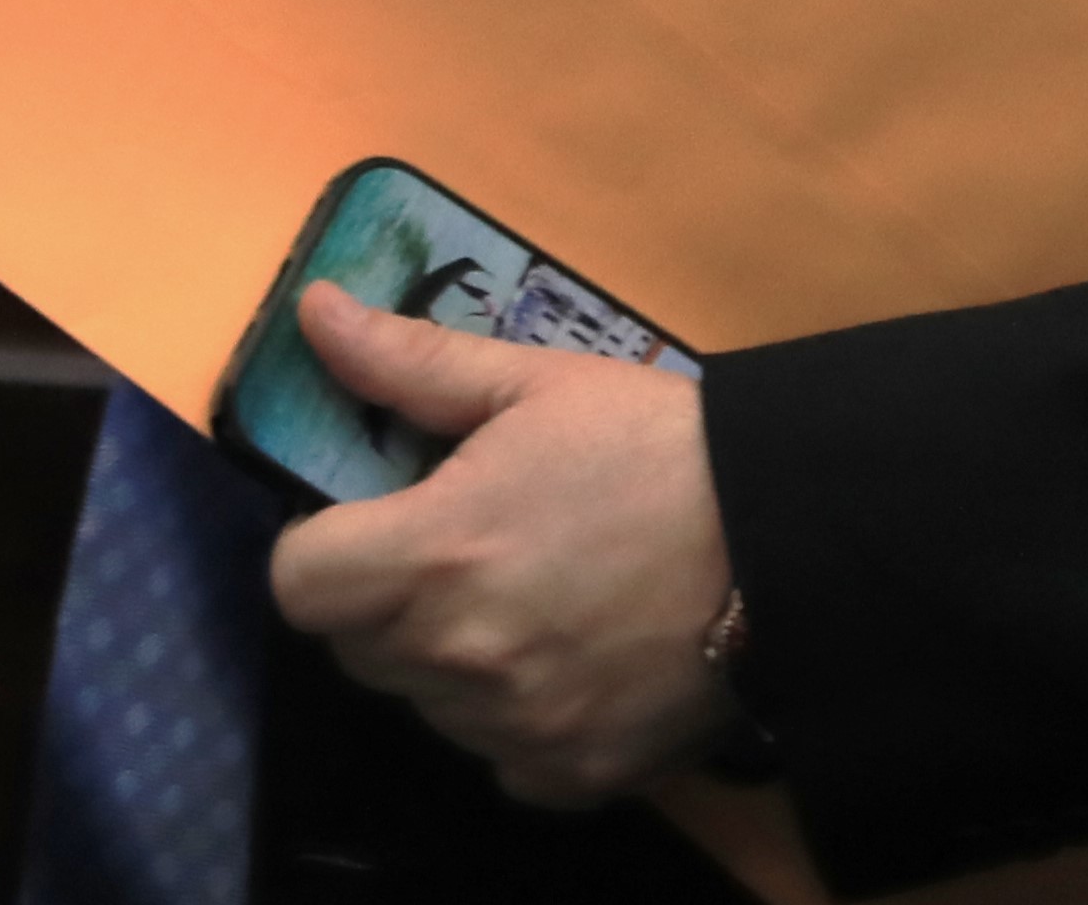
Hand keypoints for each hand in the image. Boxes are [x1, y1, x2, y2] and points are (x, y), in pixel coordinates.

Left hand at [261, 280, 742, 807]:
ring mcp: (515, 727)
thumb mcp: (533, 382)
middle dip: (388, 598)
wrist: (788, 537)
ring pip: (427, 703)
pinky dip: (518, 719)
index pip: (299, 585)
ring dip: (452, 659)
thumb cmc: (653, 444)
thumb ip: (409, 361)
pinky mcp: (571, 775)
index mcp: (436, 553)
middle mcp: (461, 656)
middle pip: (357, 648)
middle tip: (468, 548)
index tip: (377, 522)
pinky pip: (500, 757)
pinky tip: (573, 659)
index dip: (325, 547)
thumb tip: (314, 313)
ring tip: (535, 598)